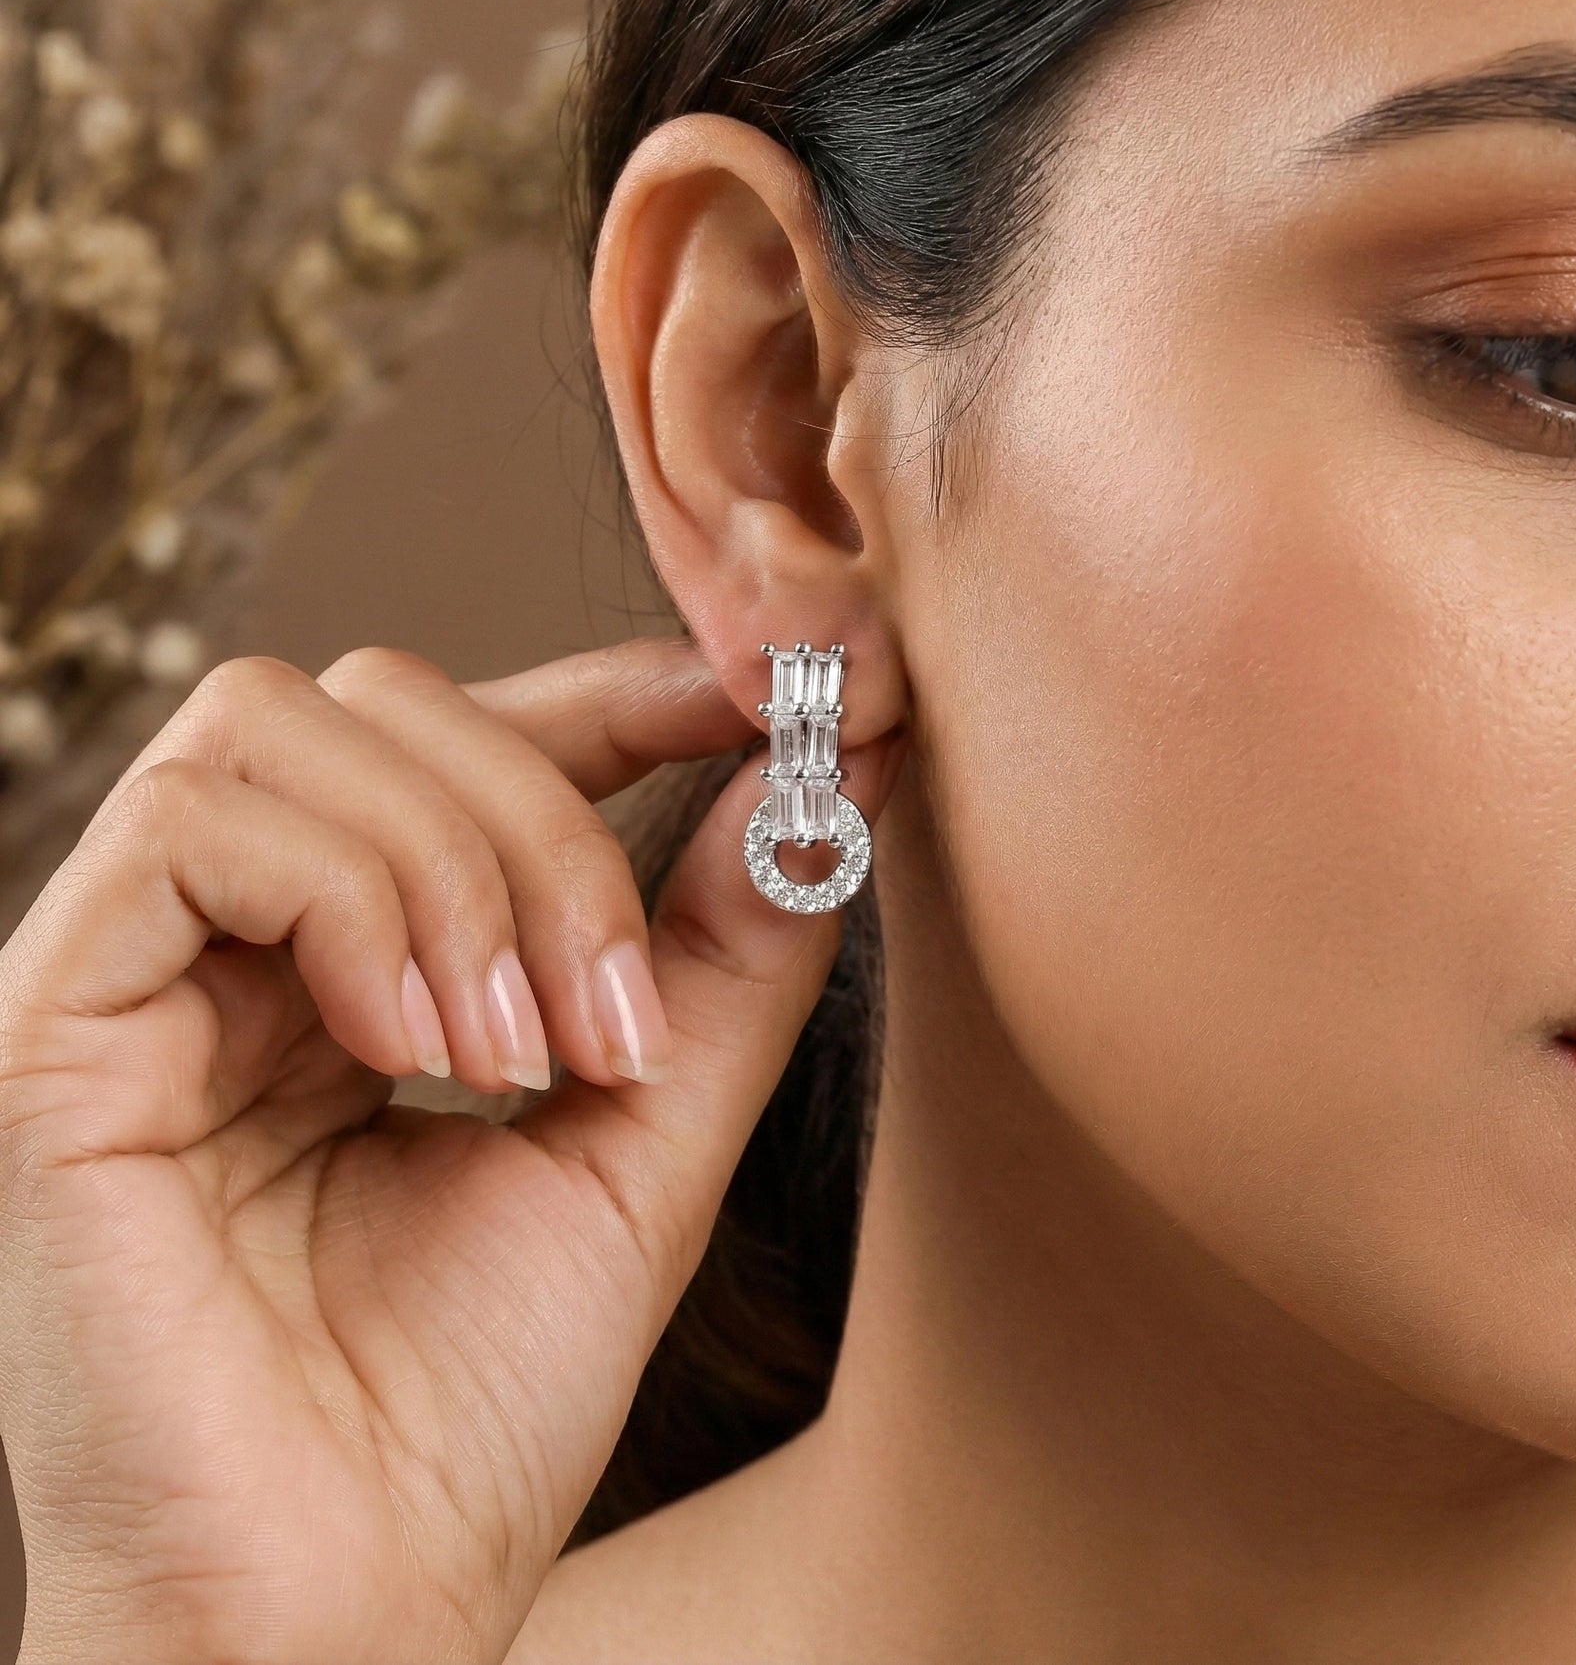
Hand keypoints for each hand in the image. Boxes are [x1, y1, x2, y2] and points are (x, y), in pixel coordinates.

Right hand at [0, 637, 904, 1664]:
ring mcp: (134, 967)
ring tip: (513, 1057)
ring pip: (296, 723)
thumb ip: (726, 950)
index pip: (470, 733)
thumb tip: (816, 771)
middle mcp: (236, 940)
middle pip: (389, 697)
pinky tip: (412, 1051)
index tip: (754, 693)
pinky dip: (352, 900)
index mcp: (361, 957)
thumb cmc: (480, 1404)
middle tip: (616, 1015)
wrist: (346, 1613)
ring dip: (460, 866)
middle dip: (552, 818)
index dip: (613, 686)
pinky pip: (197, 821)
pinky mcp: (47, 1019)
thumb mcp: (651, 1132)